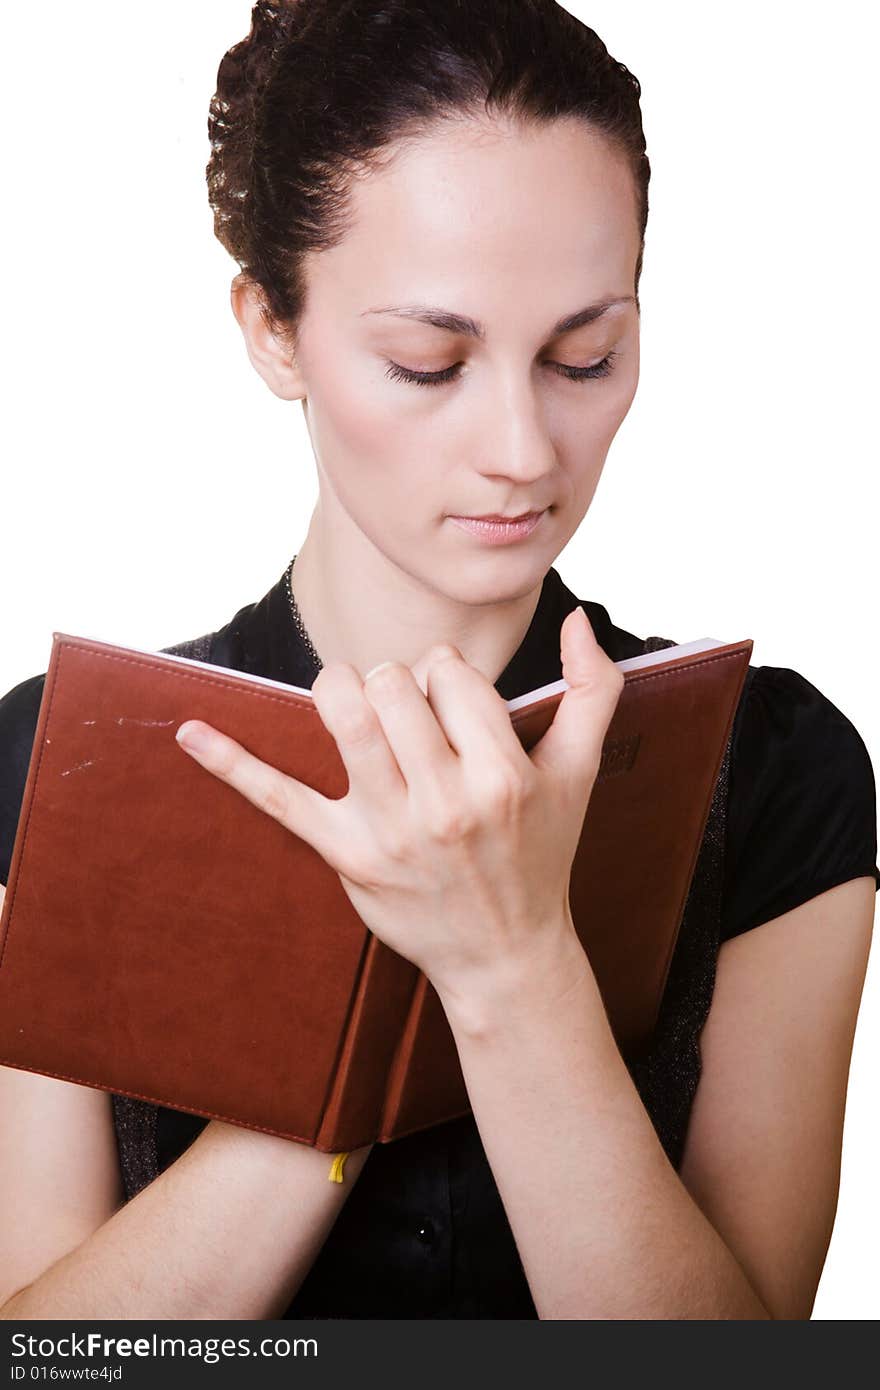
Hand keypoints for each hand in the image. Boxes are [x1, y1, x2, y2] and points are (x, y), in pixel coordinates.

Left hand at [174, 606, 623, 1004]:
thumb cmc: (541, 854)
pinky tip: (189, 732)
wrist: (506, 954)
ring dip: (340, 690)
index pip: (449, 673)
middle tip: (405, 711)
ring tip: (351, 699)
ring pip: (345, 716)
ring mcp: (391, 830)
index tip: (450, 706)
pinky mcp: (346, 855)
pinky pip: (280, 800)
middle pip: (391, 683)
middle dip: (393, 680)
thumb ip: (594, 692)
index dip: (444, 677)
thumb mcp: (579, 776)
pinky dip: (232, 764)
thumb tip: (576, 620)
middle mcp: (447, 801)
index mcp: (504, 774)